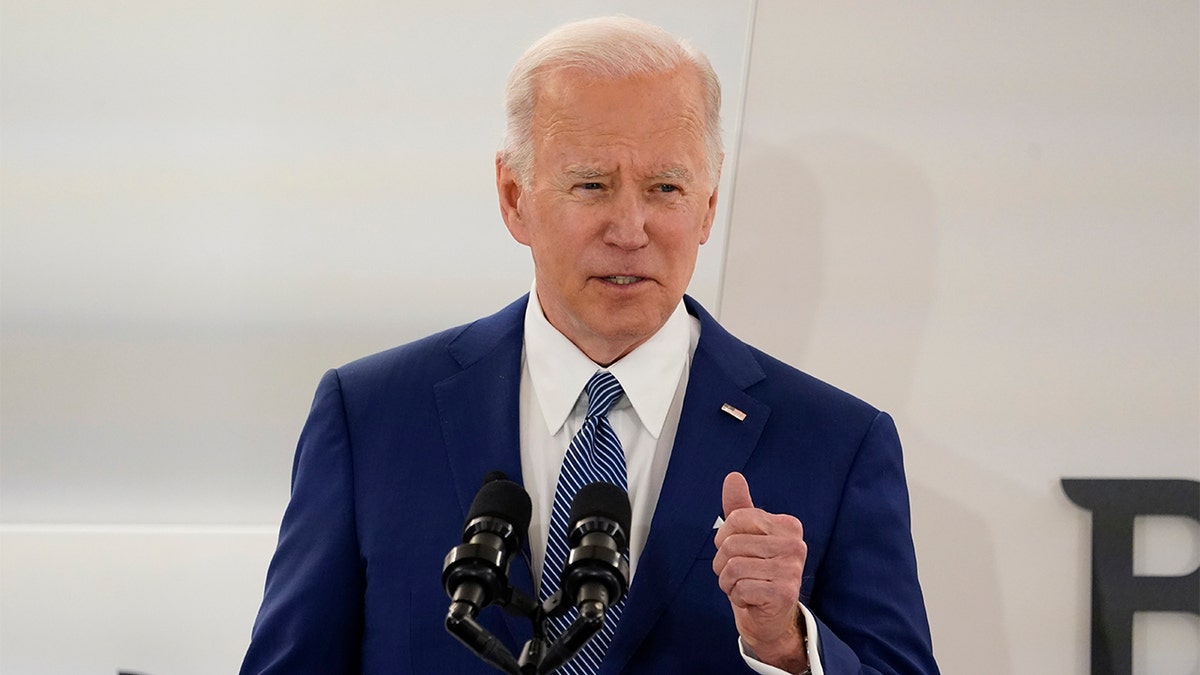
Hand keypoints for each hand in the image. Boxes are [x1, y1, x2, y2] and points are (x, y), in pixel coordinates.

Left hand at [713, 472, 808, 672]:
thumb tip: (733, 477)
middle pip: (731, 543)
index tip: (735, 550)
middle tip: (736, 573)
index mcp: (788, 525)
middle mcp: (795, 545)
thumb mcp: (747, 537)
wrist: (771, 617)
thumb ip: (741, 507)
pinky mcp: (782, 593)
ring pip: (733, 567)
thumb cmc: (757, 572)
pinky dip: (736, 596)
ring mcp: (791, 569)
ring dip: (728, 581)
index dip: (724, 537)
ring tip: (742, 585)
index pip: (737, 518)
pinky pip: (740, 587)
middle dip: (722, 563)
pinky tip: (749, 598)